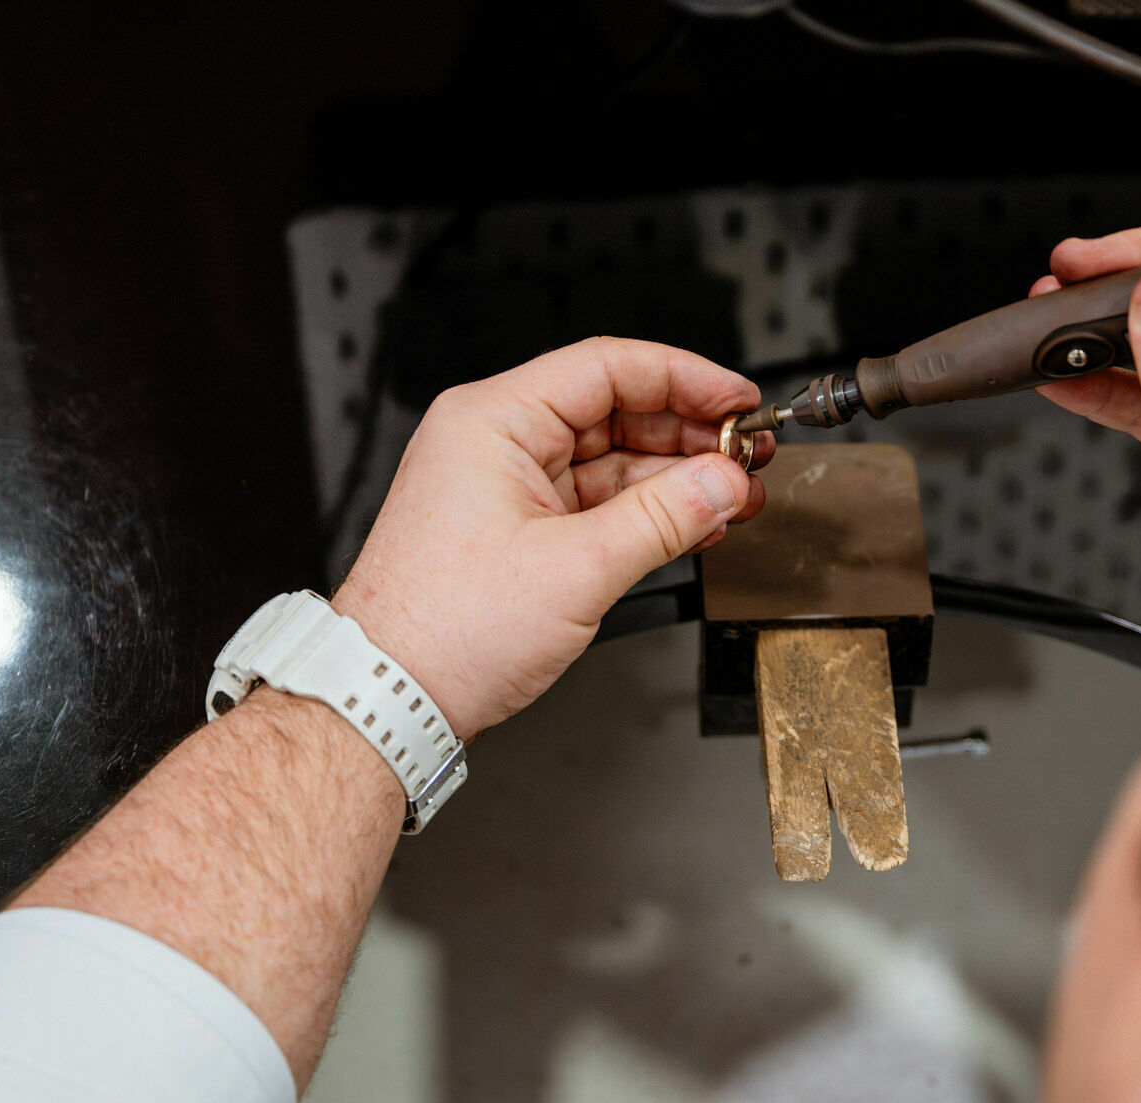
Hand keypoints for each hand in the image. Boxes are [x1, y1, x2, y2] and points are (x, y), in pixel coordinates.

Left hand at [331, 337, 768, 741]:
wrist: (391, 697)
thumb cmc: (445, 632)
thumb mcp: (577, 568)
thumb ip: (664, 518)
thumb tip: (723, 482)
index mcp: (492, 421)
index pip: (607, 367)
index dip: (685, 378)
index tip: (738, 401)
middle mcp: (494, 441)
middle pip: (614, 410)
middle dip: (688, 435)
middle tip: (749, 456)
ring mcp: (505, 485)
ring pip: (610, 460)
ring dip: (675, 479)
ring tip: (735, 496)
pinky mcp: (516, 528)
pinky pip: (595, 502)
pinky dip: (646, 512)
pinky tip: (694, 523)